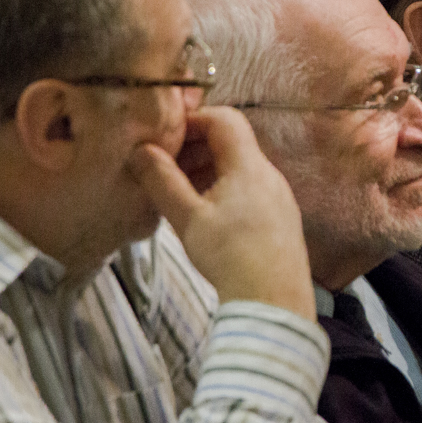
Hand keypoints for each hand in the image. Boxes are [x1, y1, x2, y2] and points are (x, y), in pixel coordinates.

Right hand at [127, 107, 316, 320]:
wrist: (273, 303)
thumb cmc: (231, 259)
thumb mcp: (188, 219)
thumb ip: (163, 181)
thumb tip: (141, 151)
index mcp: (250, 166)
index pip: (224, 119)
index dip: (192, 120)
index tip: (165, 138)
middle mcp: (270, 174)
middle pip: (231, 142)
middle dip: (194, 148)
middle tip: (163, 167)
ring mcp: (279, 196)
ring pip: (238, 168)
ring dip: (206, 171)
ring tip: (177, 194)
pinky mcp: (280, 217)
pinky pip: (249, 189)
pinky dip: (223, 190)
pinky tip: (203, 215)